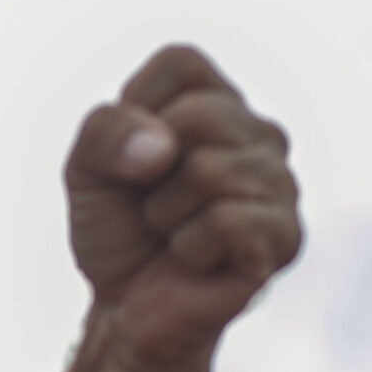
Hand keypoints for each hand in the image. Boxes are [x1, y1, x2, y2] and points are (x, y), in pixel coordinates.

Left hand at [67, 45, 302, 371]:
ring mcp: (281, 184)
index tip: (131, 158)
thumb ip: (104, 131)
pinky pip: (227, 220)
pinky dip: (189, 247)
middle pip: (198, 115)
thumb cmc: (116, 231)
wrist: (125, 309)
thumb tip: (165, 147)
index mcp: (217, 101)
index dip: (136, 111)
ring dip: (166, 214)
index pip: (181, 62)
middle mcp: (261, 133)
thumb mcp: (84, 170)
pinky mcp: (287, 236)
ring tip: (174, 232)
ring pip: (209, 170)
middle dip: (149, 173)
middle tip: (153, 205)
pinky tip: (196, 259)